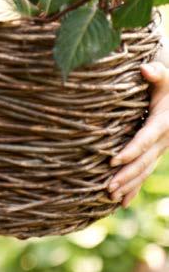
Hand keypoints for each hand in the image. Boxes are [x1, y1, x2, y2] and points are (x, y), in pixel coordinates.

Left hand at [108, 62, 168, 206]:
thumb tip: (144, 69)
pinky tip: (121, 202)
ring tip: (110, 195)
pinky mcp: (155, 154)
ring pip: (144, 171)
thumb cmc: (168, 84)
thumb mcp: (165, 76)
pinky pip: (144, 173)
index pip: (145, 139)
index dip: (130, 150)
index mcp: (163, 122)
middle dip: (126, 175)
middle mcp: (164, 140)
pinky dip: (134, 188)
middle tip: (107, 186)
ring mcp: (160, 150)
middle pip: (143, 161)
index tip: (113, 160)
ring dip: (128, 184)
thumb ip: (155, 73)